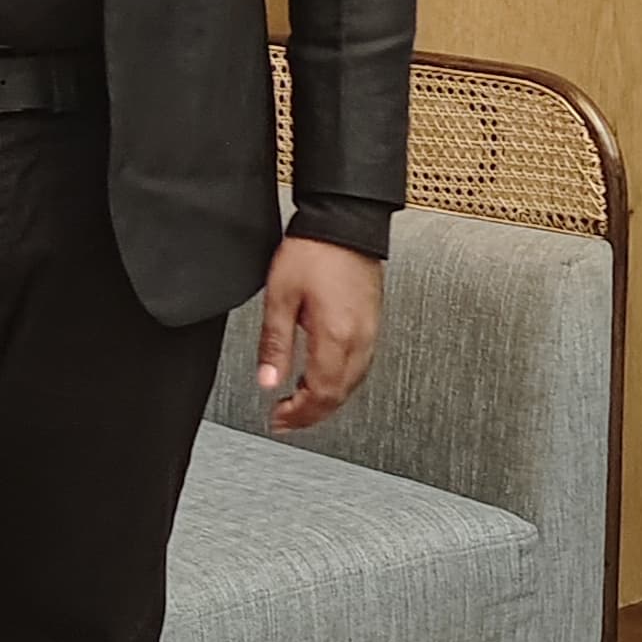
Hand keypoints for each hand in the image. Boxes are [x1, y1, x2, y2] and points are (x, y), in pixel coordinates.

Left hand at [256, 237, 382, 431]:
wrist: (345, 222)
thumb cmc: (313, 251)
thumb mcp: (280, 297)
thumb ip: (274, 344)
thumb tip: (268, 381)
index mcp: (336, 336)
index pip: (321, 394)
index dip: (299, 415)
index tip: (278, 419)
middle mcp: (359, 339)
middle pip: (339, 396)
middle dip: (311, 414)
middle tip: (285, 419)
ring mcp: (370, 332)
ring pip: (352, 384)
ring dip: (327, 401)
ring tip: (301, 405)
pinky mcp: (373, 323)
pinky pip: (360, 366)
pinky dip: (341, 383)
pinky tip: (326, 380)